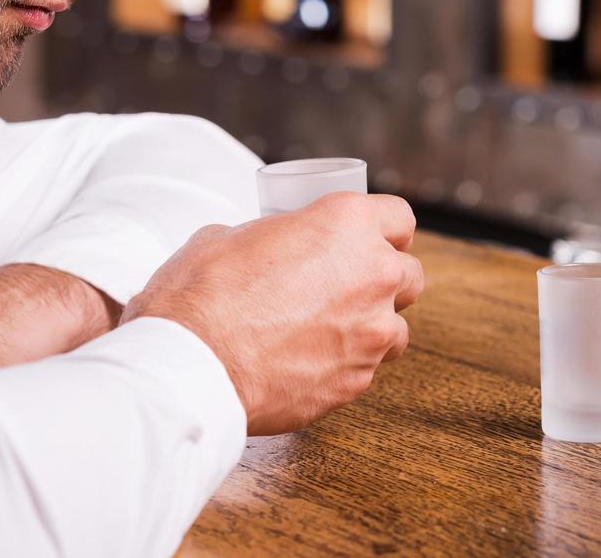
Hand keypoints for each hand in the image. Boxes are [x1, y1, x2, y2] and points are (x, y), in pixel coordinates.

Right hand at [122, 191, 423, 435]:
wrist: (190, 368)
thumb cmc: (200, 295)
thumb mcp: (225, 236)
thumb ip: (267, 237)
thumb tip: (265, 246)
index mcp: (345, 225)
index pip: (400, 218)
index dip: (384, 229)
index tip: (367, 239)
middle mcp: (372, 275)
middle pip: (409, 274)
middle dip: (384, 279)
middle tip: (346, 284)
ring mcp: (370, 334)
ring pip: (395, 328)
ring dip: (369, 326)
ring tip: (326, 330)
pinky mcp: (356, 382)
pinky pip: (364, 369)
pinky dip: (343, 365)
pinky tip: (305, 363)